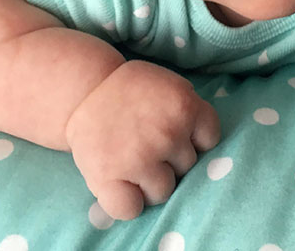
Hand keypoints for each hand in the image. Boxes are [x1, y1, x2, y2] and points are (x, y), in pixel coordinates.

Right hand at [65, 60, 220, 219]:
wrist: (86, 90)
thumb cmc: (132, 89)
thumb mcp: (170, 85)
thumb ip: (191, 109)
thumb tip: (204, 144)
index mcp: (185, 106)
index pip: (209, 140)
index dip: (193, 139)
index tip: (177, 133)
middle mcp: (168, 134)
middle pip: (187, 168)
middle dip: (171, 159)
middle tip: (148, 143)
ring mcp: (140, 158)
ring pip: (163, 192)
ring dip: (150, 182)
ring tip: (133, 160)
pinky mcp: (109, 179)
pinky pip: (131, 209)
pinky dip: (127, 203)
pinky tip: (121, 183)